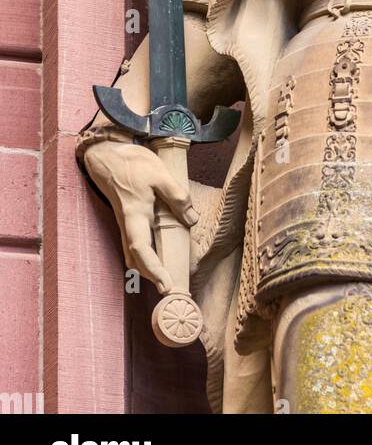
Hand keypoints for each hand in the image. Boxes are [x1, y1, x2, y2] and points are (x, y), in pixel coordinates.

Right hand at [83, 137, 197, 293]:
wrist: (107, 155)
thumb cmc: (133, 164)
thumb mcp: (160, 174)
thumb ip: (177, 197)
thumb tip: (192, 220)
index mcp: (135, 215)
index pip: (142, 249)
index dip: (153, 269)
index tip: (166, 285)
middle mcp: (128, 224)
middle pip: (135, 259)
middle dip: (151, 276)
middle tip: (169, 290)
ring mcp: (125, 222)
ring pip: (133, 253)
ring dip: (146, 268)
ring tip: (165, 278)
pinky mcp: (127, 218)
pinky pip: (134, 244)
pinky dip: (144, 256)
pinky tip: (156, 256)